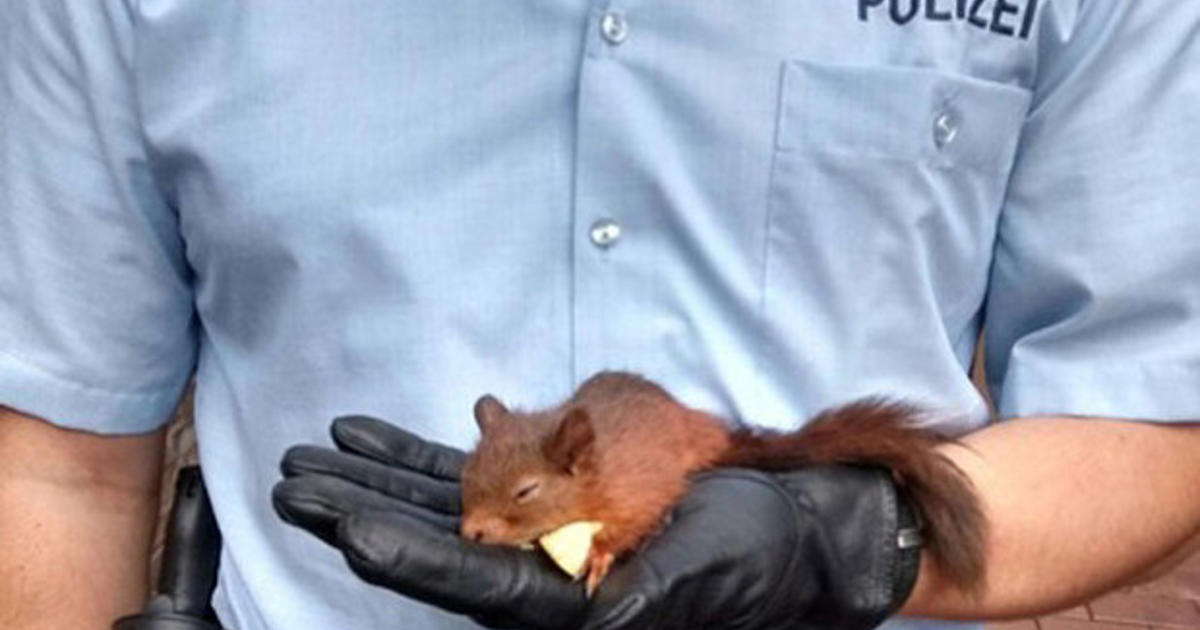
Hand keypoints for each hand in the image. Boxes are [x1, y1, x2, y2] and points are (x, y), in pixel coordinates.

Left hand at [273, 417, 918, 628]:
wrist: (781, 524)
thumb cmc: (751, 551)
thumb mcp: (706, 573)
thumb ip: (647, 601)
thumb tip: (596, 623)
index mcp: (564, 605)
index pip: (470, 582)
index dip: (406, 553)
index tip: (343, 525)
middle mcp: (534, 576)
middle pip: (430, 541)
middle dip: (358, 511)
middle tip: (288, 482)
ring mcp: (534, 534)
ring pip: (435, 504)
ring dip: (371, 478)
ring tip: (306, 454)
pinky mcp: (544, 499)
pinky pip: (468, 474)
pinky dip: (418, 453)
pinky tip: (368, 435)